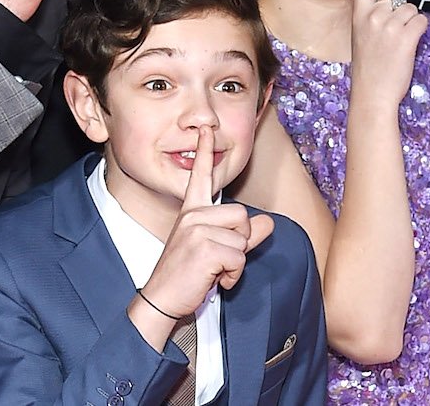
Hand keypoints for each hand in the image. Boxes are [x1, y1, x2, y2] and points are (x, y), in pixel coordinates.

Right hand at [139, 127, 275, 319]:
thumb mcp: (216, 250)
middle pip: (242, 215)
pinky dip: (233, 274)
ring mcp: (196, 229)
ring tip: (213, 270)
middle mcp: (193, 215)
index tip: (207, 129)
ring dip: (235, 262)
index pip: (201, 176)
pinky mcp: (204, 247)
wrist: (161, 299)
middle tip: (219, 260)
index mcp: (192, 212)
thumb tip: (268, 222)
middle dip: (240, 241)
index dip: (205, 151)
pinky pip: (239, 256)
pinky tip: (213, 279)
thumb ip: (244, 236)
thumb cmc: (186, 275)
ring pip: (242, 238)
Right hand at [348, 0, 426, 113]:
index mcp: (359, 13)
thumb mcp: (363, 37)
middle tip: (390, 41)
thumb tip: (398, 7)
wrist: (371, 95)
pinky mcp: (405, 34)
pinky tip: (407, 49)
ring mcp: (388, 23)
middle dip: (401, 16)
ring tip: (397, 48)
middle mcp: (372, 14)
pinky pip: (422, 22)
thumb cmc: (370, 69)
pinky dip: (420, 34)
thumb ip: (374, 18)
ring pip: (412, 11)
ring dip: (411, 27)